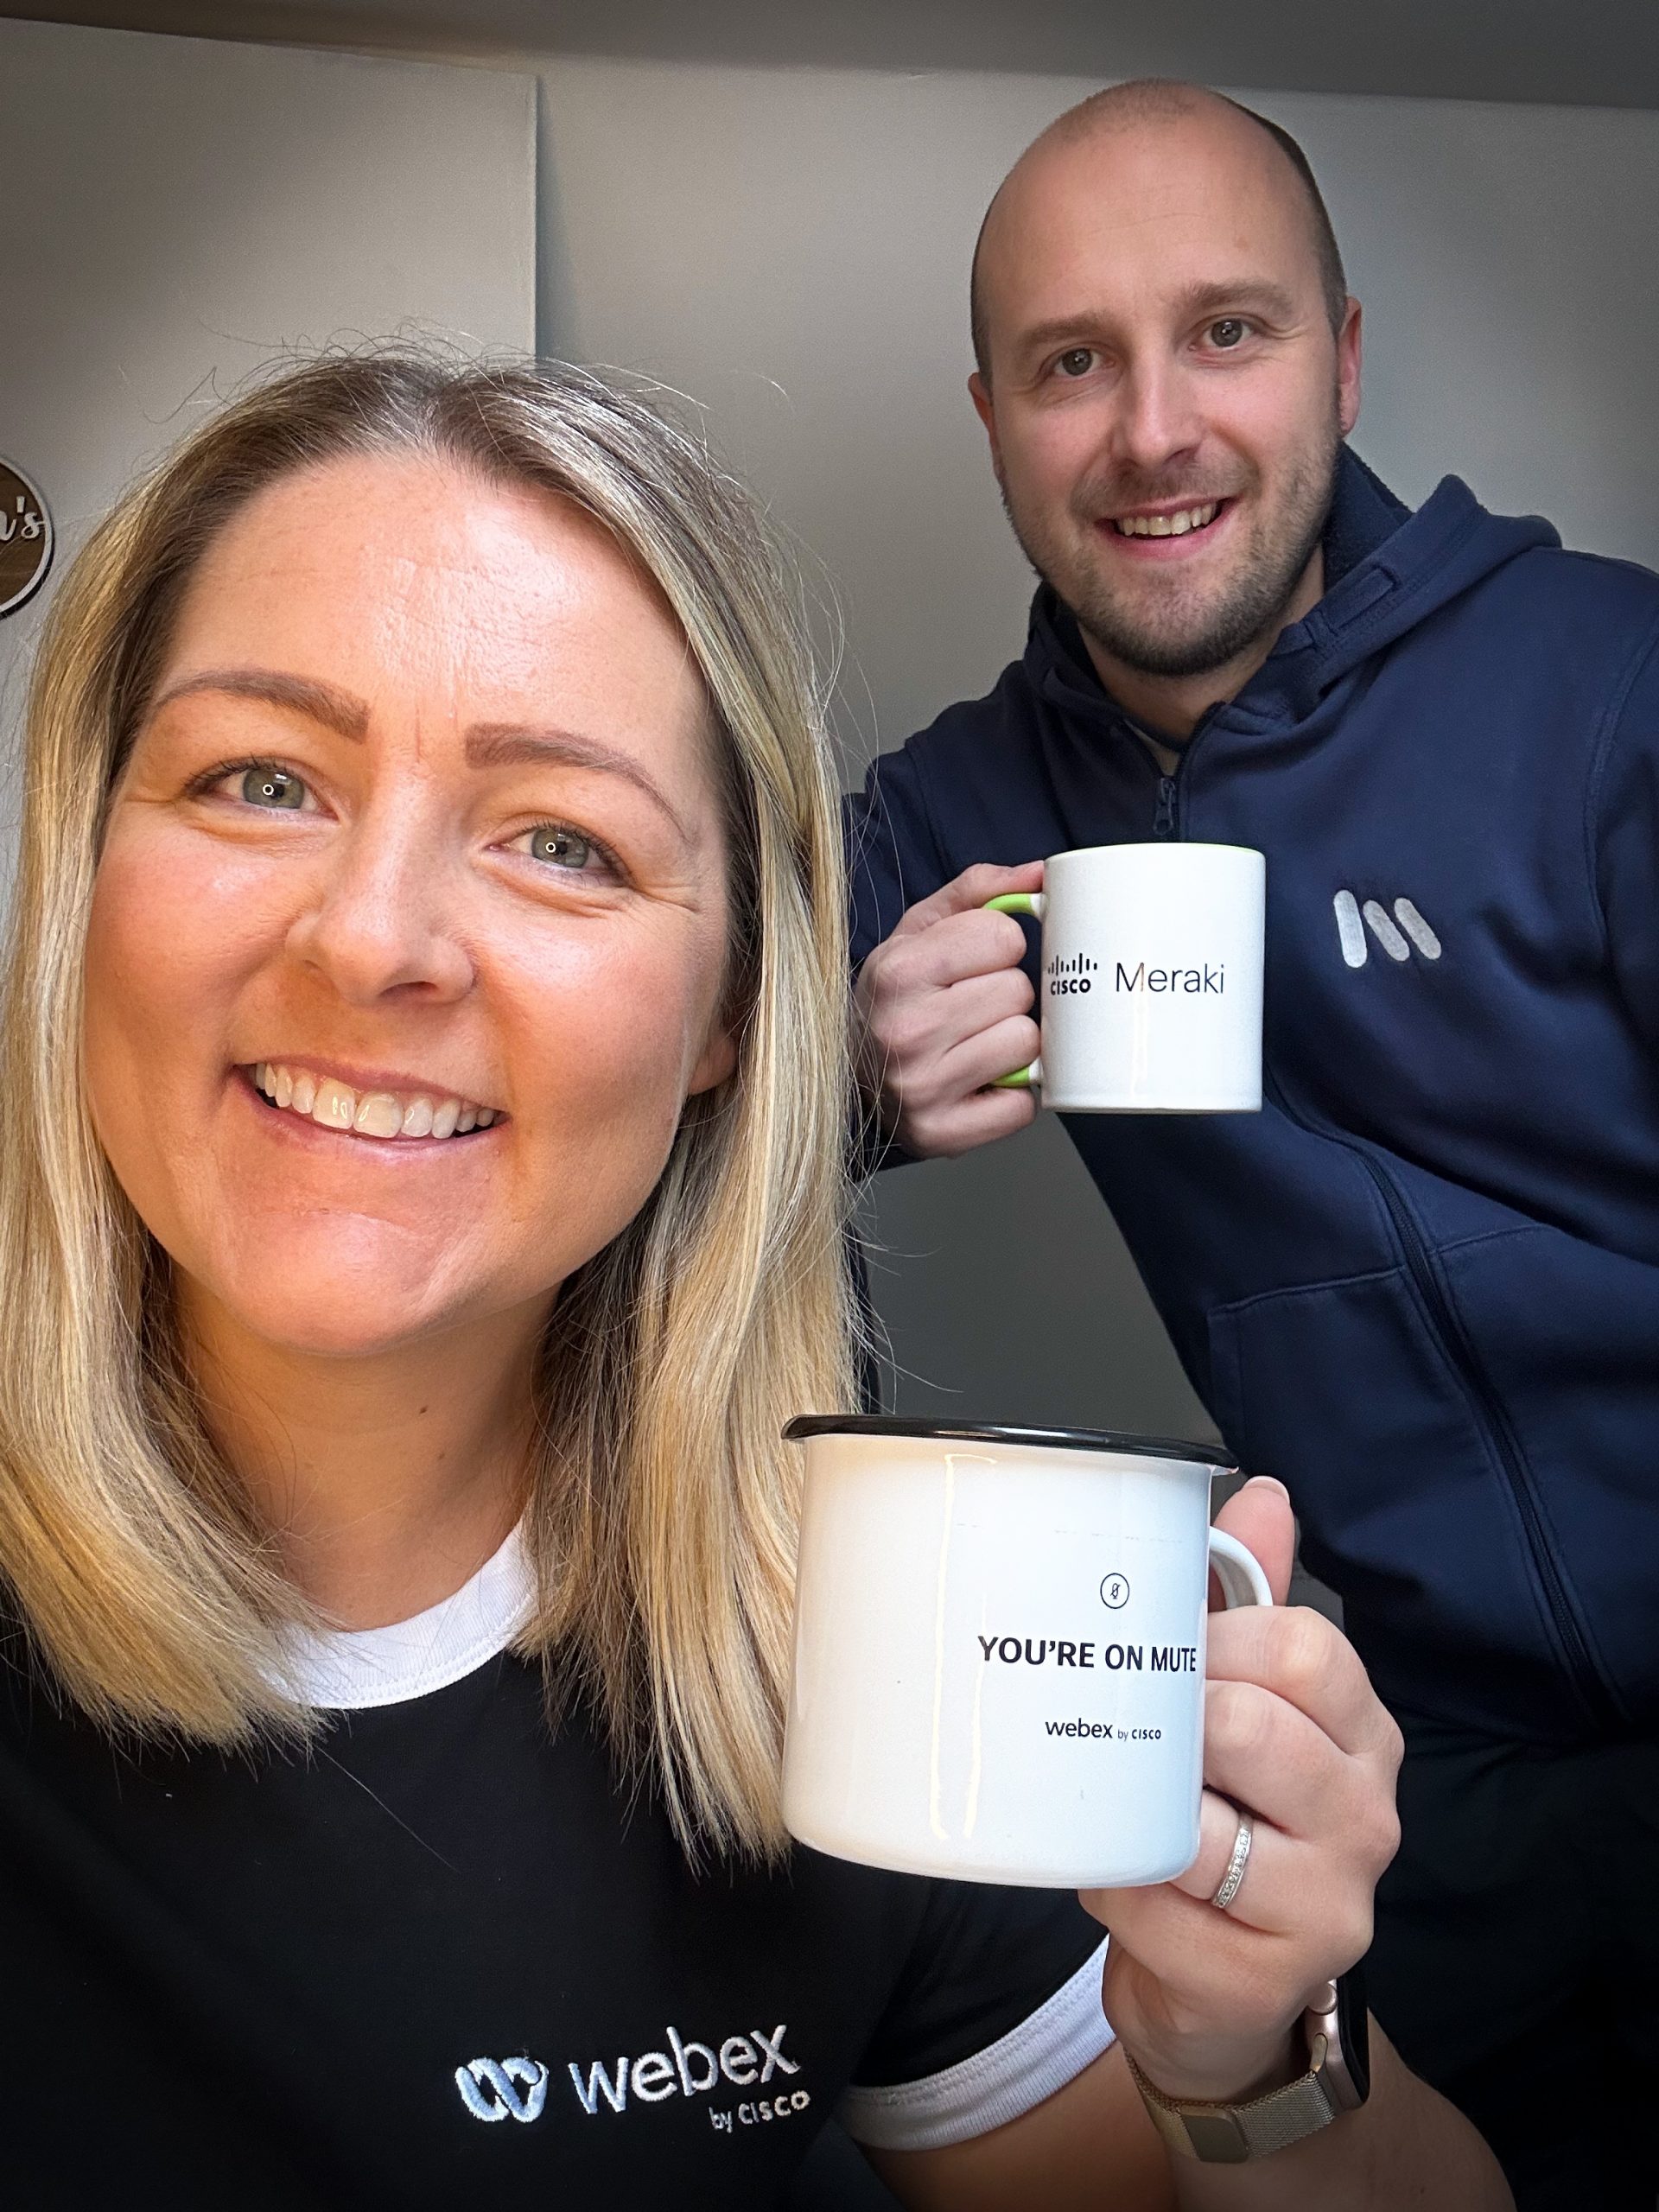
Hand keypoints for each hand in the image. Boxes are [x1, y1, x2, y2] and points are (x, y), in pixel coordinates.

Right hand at [854, 860, 1042, 1157]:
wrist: (848, 1072)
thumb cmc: (894, 996)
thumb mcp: (918, 931)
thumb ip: (978, 892)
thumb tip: (1041, 874)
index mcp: (897, 971)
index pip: (1003, 936)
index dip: (998, 946)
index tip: (973, 963)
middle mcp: (905, 1031)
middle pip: (1019, 991)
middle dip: (1005, 995)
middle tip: (971, 1007)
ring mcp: (922, 1089)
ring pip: (1026, 1044)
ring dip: (1011, 1042)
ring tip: (974, 1042)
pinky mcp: (943, 1134)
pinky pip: (1023, 1105)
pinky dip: (1012, 1093)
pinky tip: (980, 1081)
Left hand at [1084, 1477, 1403, 2105]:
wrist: (1220, 1989)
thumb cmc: (1226, 1819)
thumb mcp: (1242, 1703)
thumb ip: (1249, 1598)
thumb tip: (1263, 1495)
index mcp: (1360, 1733)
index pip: (1304, 1649)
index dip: (1215, 1637)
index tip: (1164, 1649)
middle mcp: (1365, 1816)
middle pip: (1252, 1727)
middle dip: (1166, 1719)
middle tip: (1123, 1723)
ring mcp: (1327, 1907)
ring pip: (1200, 1825)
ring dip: (1131, 1807)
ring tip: (1113, 1803)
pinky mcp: (1263, 1982)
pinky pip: (1157, 1906)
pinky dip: (1113, 1884)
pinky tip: (1113, 1874)